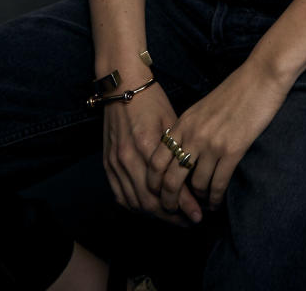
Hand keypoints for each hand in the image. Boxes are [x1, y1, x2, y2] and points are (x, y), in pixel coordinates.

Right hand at [102, 82, 202, 224]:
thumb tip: (196, 175)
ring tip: (174, 219)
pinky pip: (120, 195)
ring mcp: (115, 163)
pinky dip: (136, 206)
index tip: (198, 214)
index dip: (184, 205)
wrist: (122, 85)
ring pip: (135, 203)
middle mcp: (128, 158)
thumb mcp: (172, 121)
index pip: (168, 187)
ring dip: (155, 215)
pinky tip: (149, 209)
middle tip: (190, 221)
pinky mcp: (107, 164)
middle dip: (172, 216)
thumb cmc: (151, 99)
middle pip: (150, 202)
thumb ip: (179, 150)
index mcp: (147, 145)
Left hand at [146, 59, 290, 218]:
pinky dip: (215, 198)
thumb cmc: (236, 89)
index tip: (157, 193)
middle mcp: (193, 135)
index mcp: (184, 122)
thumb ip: (191, 127)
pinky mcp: (232, 150)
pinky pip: (218, 183)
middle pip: (170, 179)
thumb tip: (183, 152)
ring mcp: (212, 143)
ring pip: (196, 185)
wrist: (261, 76)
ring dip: (197, 200)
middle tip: (173, 211)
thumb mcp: (204, 106)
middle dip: (169, 201)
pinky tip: (216, 202)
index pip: (156, 159)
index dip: (153, 182)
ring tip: (200, 207)